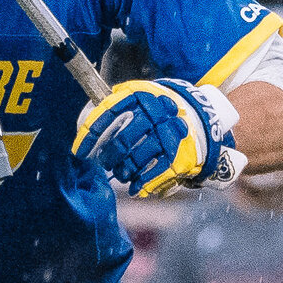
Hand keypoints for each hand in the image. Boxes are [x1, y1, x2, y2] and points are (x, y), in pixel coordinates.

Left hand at [73, 78, 238, 196]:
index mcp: (140, 94)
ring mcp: (169, 134)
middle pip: (122, 141)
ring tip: (121, 174)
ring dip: (123, 171)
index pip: (107, 115)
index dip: (90, 136)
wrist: (203, 114)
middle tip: (105, 163)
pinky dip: (142, 183)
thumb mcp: (139, 97)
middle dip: (109, 157)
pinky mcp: (180, 154)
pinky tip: (135, 188)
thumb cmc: (159, 109)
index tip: (79, 152)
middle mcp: (155, 112)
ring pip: (136, 158)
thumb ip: (115, 106)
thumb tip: (85, 127)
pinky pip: (155, 173)